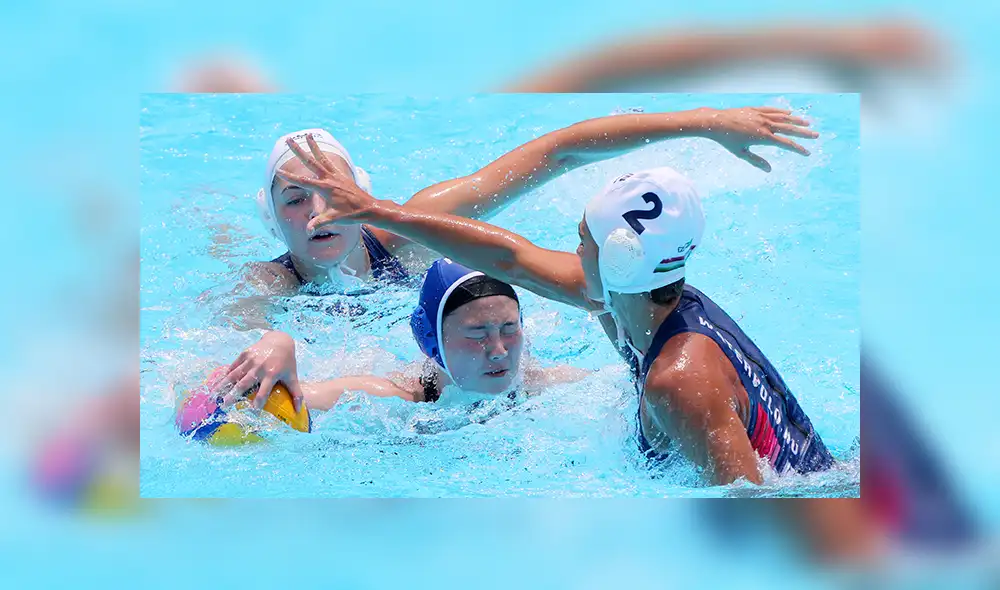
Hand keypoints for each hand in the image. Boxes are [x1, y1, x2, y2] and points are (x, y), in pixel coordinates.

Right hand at [212, 331, 303, 411]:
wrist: (280, 341)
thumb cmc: (287, 362)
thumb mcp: (293, 376)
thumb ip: (297, 393)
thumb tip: (300, 410)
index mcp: (272, 374)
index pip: (264, 391)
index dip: (259, 402)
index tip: (252, 411)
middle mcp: (260, 367)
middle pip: (245, 383)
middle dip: (234, 394)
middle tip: (224, 404)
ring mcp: (251, 359)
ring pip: (235, 374)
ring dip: (224, 384)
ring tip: (213, 394)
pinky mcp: (245, 354)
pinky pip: (233, 366)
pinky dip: (225, 374)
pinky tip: (216, 383)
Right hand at [273, 134, 376, 233]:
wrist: (369, 207)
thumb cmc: (351, 213)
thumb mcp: (333, 219)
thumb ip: (319, 222)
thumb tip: (308, 230)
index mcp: (325, 188)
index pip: (303, 181)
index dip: (290, 177)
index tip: (279, 171)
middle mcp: (330, 178)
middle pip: (311, 161)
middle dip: (298, 151)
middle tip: (288, 140)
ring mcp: (336, 175)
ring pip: (321, 158)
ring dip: (314, 146)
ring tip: (308, 135)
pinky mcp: (341, 176)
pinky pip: (330, 162)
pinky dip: (324, 155)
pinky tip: (320, 150)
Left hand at [695, 107, 817, 171]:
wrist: (716, 122)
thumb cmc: (727, 140)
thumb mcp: (741, 153)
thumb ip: (756, 161)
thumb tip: (769, 170)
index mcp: (763, 137)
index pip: (786, 144)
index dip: (798, 149)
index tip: (807, 153)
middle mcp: (765, 125)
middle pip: (789, 129)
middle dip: (804, 133)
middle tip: (816, 136)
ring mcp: (761, 116)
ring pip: (783, 118)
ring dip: (796, 121)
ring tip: (807, 124)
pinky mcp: (755, 110)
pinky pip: (772, 110)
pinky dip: (782, 112)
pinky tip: (789, 114)